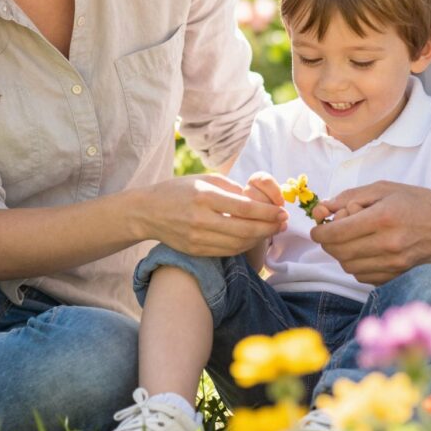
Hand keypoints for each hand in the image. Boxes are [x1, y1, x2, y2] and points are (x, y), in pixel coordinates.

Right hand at [146, 173, 286, 256]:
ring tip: (272, 231)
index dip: (268, 213)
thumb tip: (256, 199)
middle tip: (283, 223)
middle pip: (246, 229)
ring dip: (260, 238)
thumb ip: (230, 188)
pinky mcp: (196, 250)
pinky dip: (244, 246)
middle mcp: (201, 219)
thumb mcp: (203, 179)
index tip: (283, 211)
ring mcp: (198, 238)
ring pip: (238, 244)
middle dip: (269, 227)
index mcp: (205, 196)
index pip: (245, 208)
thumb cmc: (178, 190)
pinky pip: (227, 251)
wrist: (147, 212)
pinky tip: (253, 238)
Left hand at [309, 181, 430, 284]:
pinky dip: (356, 266)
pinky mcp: (399, 275)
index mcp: (384, 218)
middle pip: (340, 252)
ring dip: (341, 255)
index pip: (337, 233)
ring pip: (349, 267)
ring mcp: (395, 263)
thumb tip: (323, 208)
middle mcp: (389, 243)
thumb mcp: (384, 188)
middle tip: (329, 233)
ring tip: (348, 241)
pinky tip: (363, 252)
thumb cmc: (418, 202)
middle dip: (328, 243)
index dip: (320, 232)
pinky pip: (364, 277)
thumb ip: (351, 196)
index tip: (317, 229)